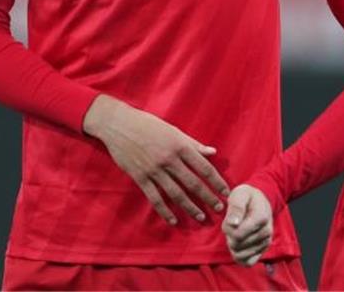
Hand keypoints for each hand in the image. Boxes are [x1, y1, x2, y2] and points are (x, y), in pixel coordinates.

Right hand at [83, 94, 229, 224]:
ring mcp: (154, 170)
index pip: (204, 167)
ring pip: (176, 193)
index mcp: (179, 145)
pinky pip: (155, 198)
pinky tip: (173, 220)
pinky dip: (165, 211)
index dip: (216, 181)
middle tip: (218, 209)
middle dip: (208, 198)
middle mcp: (169, 159)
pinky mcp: (140, 177)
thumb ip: (192, 143)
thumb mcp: (172, 130)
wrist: (118, 124)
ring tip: (200, 217)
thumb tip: (212, 152)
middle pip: (193, 183)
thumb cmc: (147, 124)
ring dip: (190, 207)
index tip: (225, 192)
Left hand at [222, 184, 272, 264]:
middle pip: (237, 244)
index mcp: (261, 218)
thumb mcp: (239, 194)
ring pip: (240, 254)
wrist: (260, 201)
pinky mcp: (263, 251)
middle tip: (233, 224)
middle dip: (229, 236)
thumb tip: (233, 224)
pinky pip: (247, 262)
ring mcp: (265, 243)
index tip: (229, 219)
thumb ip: (236, 208)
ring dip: (233, 245)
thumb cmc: (247, 197)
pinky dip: (239, 256)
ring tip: (237, 231)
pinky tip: (239, 244)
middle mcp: (266, 233)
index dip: (227, 228)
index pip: (237, 234)